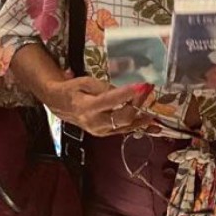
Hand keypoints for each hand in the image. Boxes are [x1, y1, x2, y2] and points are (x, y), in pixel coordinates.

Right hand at [38, 76, 153, 136]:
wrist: (59, 104)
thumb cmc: (72, 90)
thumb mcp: (84, 82)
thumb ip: (102, 86)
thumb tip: (121, 90)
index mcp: (87, 108)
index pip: (111, 101)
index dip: (128, 93)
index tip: (142, 85)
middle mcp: (95, 123)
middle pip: (123, 117)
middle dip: (139, 103)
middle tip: (148, 89)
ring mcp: (101, 131)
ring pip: (127, 126)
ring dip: (142, 116)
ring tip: (155, 106)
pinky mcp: (106, 133)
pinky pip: (125, 130)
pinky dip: (139, 125)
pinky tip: (152, 123)